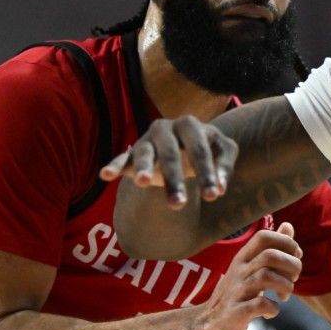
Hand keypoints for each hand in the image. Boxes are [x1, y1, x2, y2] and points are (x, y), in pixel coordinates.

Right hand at [100, 116, 238, 207]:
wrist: (184, 141)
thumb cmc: (207, 147)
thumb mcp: (222, 152)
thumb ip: (224, 167)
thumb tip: (220, 188)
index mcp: (191, 125)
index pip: (200, 150)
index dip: (207, 173)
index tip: (214, 196)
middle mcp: (166, 128)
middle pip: (171, 154)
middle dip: (175, 179)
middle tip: (180, 204)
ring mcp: (147, 139)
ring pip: (145, 154)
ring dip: (144, 169)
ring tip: (142, 183)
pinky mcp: (131, 152)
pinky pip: (121, 158)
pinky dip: (114, 166)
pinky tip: (106, 175)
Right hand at [195, 222, 302, 329]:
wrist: (208, 327)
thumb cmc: (238, 295)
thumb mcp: (252, 268)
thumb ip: (272, 249)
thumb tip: (288, 226)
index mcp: (243, 258)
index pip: (264, 236)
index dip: (286, 243)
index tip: (295, 257)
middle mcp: (238, 271)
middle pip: (270, 256)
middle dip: (291, 266)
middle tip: (293, 279)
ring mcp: (235, 292)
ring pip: (265, 277)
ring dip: (285, 286)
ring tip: (284, 296)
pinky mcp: (235, 313)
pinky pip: (258, 305)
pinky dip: (272, 308)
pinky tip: (270, 312)